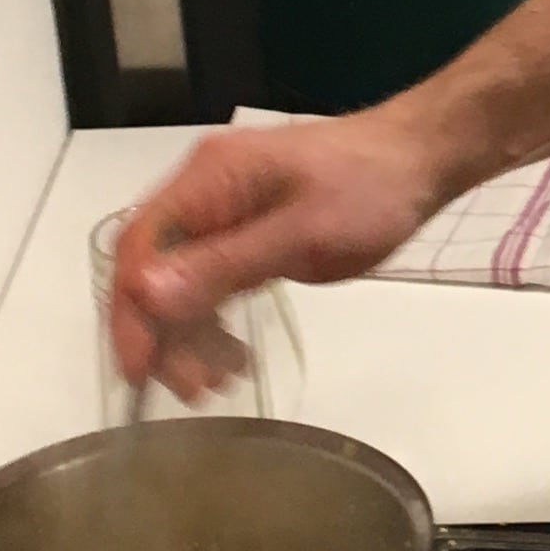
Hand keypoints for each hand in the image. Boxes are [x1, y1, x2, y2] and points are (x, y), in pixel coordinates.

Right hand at [107, 113, 454, 400]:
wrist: (419, 161)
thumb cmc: (369, 190)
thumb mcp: (302, 233)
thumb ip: (225, 264)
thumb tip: (146, 294)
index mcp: (207, 179)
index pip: (139, 247)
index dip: (130, 311)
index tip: (140, 370)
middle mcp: (203, 192)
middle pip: (154, 269)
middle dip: (164, 333)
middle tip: (196, 389)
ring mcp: (224, 212)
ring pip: (180, 281)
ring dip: (190, 335)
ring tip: (220, 382)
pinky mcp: (246, 231)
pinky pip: (211, 281)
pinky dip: (214, 321)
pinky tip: (234, 357)